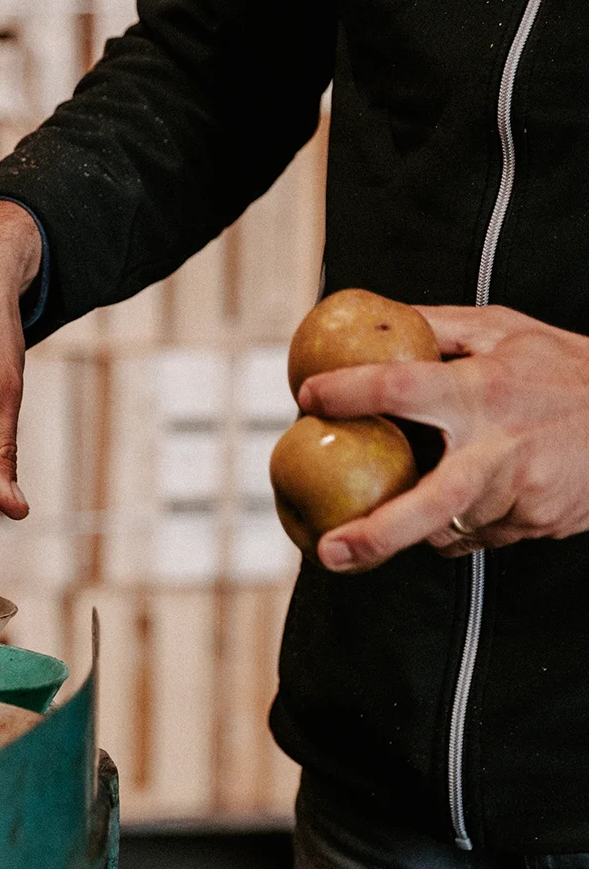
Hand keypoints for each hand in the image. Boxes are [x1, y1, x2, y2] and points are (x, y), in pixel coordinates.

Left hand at [296, 305, 588, 571]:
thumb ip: (437, 326)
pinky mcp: (535, 526)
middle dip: (376, 534)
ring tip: (407, 496)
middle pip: (429, 503)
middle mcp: (501, 449)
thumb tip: (372, 316)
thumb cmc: (566, 366)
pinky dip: (458, 520)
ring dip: (416, 518)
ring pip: (446, 524)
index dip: (350, 392)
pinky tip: (470, 494)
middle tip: (327, 551)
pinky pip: (476, 533)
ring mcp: (521, 496)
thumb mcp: (504, 329)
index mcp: (486, 390)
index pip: (402, 389)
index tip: (306, 397)